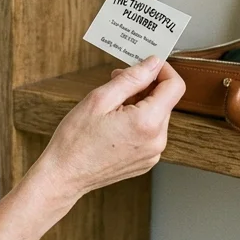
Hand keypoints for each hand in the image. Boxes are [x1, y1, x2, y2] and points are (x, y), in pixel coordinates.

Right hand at [36, 56, 186, 200]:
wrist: (64, 176)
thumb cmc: (76, 139)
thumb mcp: (100, 99)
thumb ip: (132, 78)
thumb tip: (154, 63)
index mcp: (148, 123)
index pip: (175, 86)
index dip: (163, 70)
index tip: (147, 65)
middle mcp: (157, 141)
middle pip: (165, 101)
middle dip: (145, 87)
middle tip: (117, 83)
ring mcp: (153, 154)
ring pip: (157, 116)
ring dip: (141, 104)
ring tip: (112, 106)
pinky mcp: (146, 161)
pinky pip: (150, 132)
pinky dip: (138, 122)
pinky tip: (115, 123)